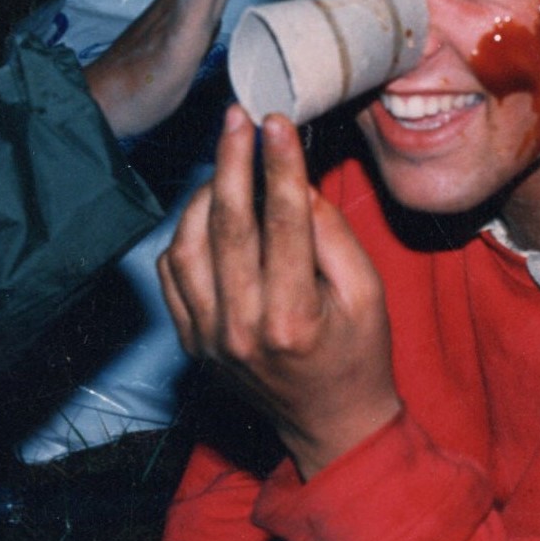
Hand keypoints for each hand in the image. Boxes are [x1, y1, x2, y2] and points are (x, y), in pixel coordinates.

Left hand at [160, 105, 400, 477]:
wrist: (330, 423)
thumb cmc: (359, 353)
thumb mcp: (367, 293)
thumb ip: (331, 236)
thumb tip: (295, 182)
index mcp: (292, 319)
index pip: (281, 223)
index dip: (279, 165)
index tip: (277, 121)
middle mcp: (241, 330)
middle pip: (227, 225)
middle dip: (232, 161)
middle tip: (237, 117)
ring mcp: (208, 339)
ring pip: (187, 245)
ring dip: (203, 195)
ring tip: (226, 163)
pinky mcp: (191, 342)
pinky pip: (172, 273)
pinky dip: (185, 235)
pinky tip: (209, 213)